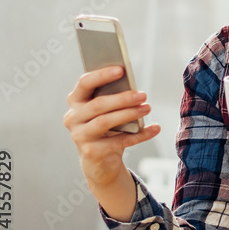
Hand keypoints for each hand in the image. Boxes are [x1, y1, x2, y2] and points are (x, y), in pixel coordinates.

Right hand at [63, 66, 160, 219]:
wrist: (100, 160)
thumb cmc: (107, 127)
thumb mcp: (108, 110)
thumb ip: (114, 97)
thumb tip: (134, 89)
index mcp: (76, 100)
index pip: (85, 83)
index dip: (102, 76)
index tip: (121, 70)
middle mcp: (73, 117)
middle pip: (98, 104)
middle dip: (122, 98)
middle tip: (143, 95)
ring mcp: (79, 135)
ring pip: (105, 121)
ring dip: (129, 114)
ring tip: (147, 108)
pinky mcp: (91, 151)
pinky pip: (119, 141)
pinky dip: (139, 135)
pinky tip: (155, 128)